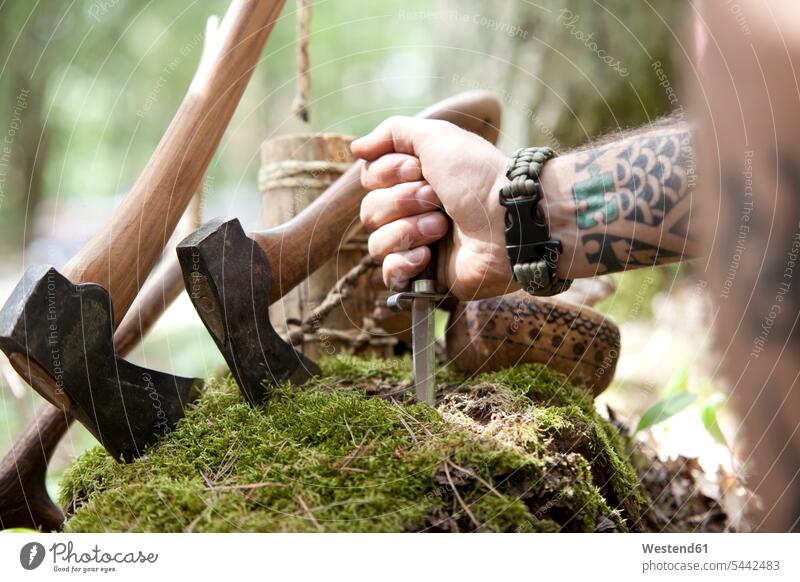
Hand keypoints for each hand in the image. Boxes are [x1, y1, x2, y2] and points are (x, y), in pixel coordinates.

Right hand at [352, 117, 517, 299]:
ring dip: (408, 231)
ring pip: (376, 243)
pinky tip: (427, 257)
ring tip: (442, 227)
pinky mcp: (426, 277)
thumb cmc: (479, 176)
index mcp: (416, 180)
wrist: (511, 220)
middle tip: (437, 199)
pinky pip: (389, 275)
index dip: (388, 174)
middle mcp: (414, 211)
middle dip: (402, 202)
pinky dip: (404, 263)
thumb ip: (393, 133)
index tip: (419, 170)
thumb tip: (356, 149)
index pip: (370, 179)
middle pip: (369, 210)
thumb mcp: (437, 137)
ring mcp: (419, 245)